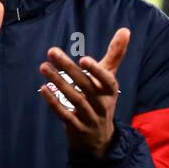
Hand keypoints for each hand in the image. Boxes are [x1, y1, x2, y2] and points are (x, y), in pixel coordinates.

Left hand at [39, 28, 129, 158]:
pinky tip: (43, 89)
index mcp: (111, 90)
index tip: (83, 58)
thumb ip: (115, 54)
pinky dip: (54, 102)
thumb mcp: (109, 78)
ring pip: (74, 99)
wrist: (100, 138)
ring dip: (58, 82)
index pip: (107, 80)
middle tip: (52, 52)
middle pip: (86, 86)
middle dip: (68, 68)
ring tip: (44, 66)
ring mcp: (90, 117)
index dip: (96, 71)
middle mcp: (103, 104)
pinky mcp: (77, 128)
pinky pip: (65, 115)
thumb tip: (125, 29)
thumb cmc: (102, 99)